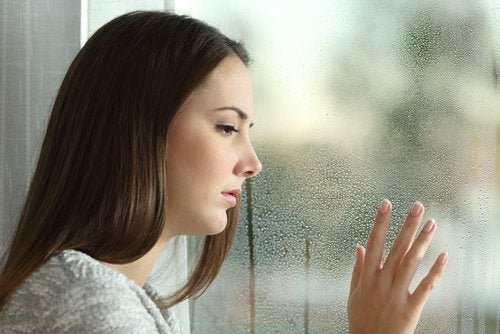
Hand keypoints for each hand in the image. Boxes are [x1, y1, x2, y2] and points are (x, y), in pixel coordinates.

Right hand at [348, 200, 447, 333]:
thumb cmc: (361, 320)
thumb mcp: (353, 294)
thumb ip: (357, 269)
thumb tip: (358, 247)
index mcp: (367, 277)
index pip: (373, 243)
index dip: (380, 223)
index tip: (386, 204)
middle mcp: (381, 282)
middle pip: (396, 248)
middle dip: (407, 226)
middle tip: (418, 206)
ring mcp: (396, 294)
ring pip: (411, 263)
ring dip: (422, 241)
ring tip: (432, 223)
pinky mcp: (411, 308)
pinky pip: (425, 286)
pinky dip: (435, 270)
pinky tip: (443, 255)